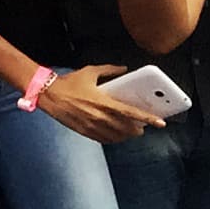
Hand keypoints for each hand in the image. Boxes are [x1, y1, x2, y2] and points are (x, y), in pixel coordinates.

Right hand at [38, 65, 164, 143]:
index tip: (160, 123)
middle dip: (137, 129)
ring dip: (126, 136)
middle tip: (142, 127)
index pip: (132, 113)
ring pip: (117, 137)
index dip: (148, 119)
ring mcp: (92, 126)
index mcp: (104, 102)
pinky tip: (115, 136)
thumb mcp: (90, 72)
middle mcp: (100, 117)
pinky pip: (104, 139)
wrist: (49, 94)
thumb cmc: (69, 83)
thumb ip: (109, 70)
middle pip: (127, 129)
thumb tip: (123, 69)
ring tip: (130, 132)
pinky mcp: (85, 131)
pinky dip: (113, 139)